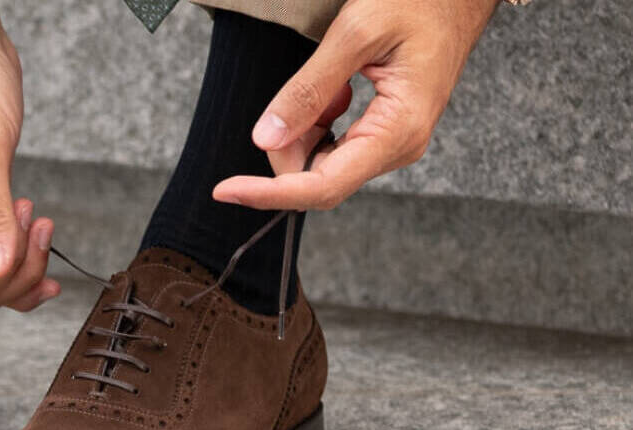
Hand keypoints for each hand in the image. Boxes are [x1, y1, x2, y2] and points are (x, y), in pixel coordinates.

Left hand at [213, 0, 497, 210]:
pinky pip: (334, 144)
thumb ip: (309, 89)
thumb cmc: (421, 0)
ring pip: (321, 162)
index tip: (226, 190)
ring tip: (324, 80)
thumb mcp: (356, 33)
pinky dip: (316, 121)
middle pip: (317, 178)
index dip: (269, 193)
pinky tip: (333, 88)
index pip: (322, 186)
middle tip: (283, 102)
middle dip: (287, 148)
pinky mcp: (383, 133)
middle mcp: (397, 147)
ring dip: (303, 130)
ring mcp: (391, 143)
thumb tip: (267, 138)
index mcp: (398, 130)